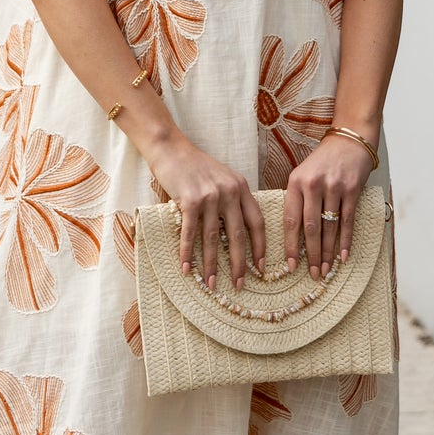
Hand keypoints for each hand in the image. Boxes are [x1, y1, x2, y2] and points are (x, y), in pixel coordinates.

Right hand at [148, 135, 266, 288]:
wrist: (172, 149)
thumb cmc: (196, 167)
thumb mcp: (223, 179)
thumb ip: (233, 199)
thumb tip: (237, 233)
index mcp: (242, 187)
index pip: (257, 222)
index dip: (260, 246)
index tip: (260, 267)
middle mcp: (229, 192)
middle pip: (238, 235)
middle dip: (239, 264)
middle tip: (239, 285)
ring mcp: (210, 196)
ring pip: (213, 238)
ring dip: (211, 264)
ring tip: (211, 284)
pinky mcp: (189, 200)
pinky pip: (190, 232)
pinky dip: (188, 253)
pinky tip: (186, 268)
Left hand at [284, 132, 374, 278]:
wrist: (349, 141)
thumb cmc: (323, 162)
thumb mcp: (302, 174)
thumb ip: (296, 199)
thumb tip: (292, 235)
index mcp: (295, 182)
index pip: (290, 219)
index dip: (290, 245)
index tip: (291, 266)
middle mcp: (313, 185)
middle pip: (310, 227)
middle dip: (311, 254)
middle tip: (312, 274)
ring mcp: (333, 187)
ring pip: (329, 227)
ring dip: (327, 252)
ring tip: (325, 270)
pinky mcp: (352, 189)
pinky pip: (347, 221)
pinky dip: (345, 241)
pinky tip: (342, 256)